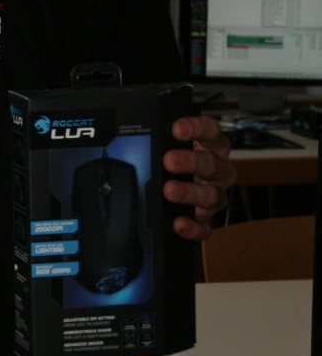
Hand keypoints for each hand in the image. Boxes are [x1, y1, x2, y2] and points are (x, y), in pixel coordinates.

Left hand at [163, 115, 234, 241]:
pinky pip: (206, 227)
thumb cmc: (173, 161)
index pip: (210, 131)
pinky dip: (193, 227)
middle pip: (212, 164)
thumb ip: (160, 141)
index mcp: (212, 146)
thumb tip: (136, 139)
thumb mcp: (169, 146)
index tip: (177, 129)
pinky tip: (178, 224)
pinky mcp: (208, 220)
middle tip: (169, 160)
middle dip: (190, 161)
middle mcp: (219, 170)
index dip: (197, 128)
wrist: (177, 186)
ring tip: (169, 191)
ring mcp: (216, 195)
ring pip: (212, 195)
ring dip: (190, 193)